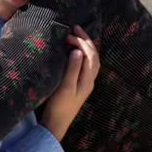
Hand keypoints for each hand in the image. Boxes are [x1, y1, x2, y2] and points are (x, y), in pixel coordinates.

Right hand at [40, 28, 98, 142]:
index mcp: (88, 79)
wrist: (57, 124)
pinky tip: (76, 53)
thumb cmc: (59, 106)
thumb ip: (73, 68)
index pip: (90, 55)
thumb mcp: (65, 86)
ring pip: (92, 61)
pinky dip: (84, 55)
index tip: (69, 34)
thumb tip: (78, 51)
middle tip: (76, 28)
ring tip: (78, 37)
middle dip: (87, 41)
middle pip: (94, 56)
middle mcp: (90, 80)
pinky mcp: (80, 86)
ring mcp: (86, 83)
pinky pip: (87, 66)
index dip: (82, 42)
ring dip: (87, 47)